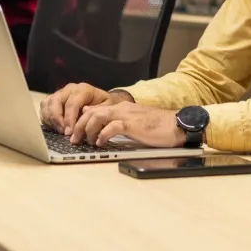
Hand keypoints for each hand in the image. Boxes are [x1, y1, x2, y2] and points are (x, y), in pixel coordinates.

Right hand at [39, 83, 131, 134]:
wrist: (100, 100)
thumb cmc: (103, 105)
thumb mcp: (106, 107)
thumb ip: (96, 111)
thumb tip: (83, 117)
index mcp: (83, 89)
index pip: (72, 103)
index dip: (69, 119)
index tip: (69, 133)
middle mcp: (70, 89)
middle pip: (56, 102)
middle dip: (58, 119)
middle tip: (63, 133)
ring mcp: (60, 93)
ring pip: (48, 103)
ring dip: (50, 119)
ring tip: (59, 130)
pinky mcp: (54, 99)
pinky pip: (44, 107)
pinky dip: (46, 117)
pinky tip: (54, 127)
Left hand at [70, 102, 186, 147]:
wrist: (176, 125)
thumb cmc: (158, 127)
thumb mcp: (134, 123)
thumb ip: (119, 123)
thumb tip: (102, 128)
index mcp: (122, 107)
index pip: (95, 109)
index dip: (82, 120)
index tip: (76, 131)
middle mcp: (121, 108)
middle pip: (91, 112)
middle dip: (79, 125)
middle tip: (74, 139)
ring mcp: (126, 115)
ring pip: (97, 117)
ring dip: (88, 130)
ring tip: (86, 142)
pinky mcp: (132, 124)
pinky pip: (111, 127)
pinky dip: (102, 135)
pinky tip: (101, 143)